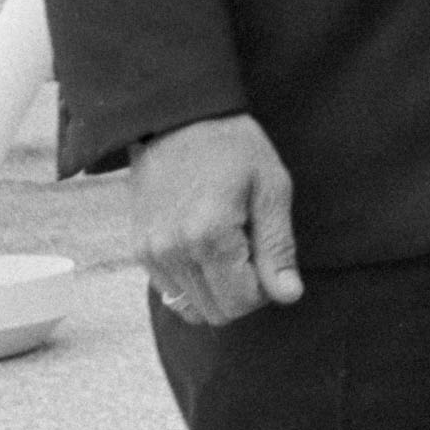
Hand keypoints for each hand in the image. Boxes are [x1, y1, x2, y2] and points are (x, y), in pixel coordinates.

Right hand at [134, 113, 303, 325]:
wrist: (176, 117)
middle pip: (217, 312)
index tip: (268, 254)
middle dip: (242, 292)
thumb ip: (278, 246)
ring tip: (228, 244)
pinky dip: (194, 281)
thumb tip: (289, 295)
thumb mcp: (270, 186)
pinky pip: (172, 291)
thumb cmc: (232, 145)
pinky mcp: (140, 250)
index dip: (266, 288)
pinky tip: (204, 246)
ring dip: (217, 288)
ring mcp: (151, 253)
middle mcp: (173, 252)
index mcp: (210, 236)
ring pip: (192, 308)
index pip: (243, 302)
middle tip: (252, 250)